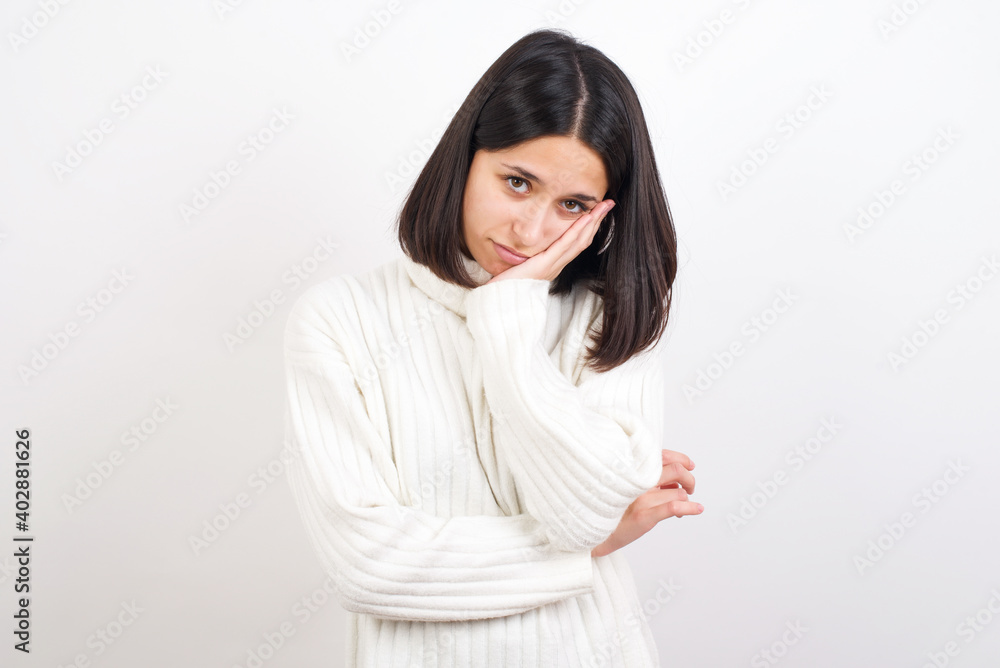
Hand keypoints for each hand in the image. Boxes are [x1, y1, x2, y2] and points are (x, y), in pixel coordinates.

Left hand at [485, 200, 615, 283]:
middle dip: (597, 221)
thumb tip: (525, 245)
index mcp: (553, 265)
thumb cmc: (507, 285)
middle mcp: (557, 265)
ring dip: (593, 221)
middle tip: (609, 203)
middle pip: (583, 240)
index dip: (589, 227)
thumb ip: (527, 256)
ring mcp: (553, 265)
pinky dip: (576, 230)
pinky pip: (564, 245)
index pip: (576, 243)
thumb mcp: (520, 266)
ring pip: (579, 241)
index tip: (597, 211)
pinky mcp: (545, 265)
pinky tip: (586, 218)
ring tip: (603, 206)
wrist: (501, 301)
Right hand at [590, 449, 702, 557]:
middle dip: (690, 478)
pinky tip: (697, 509)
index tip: (690, 465)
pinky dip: (690, 508)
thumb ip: (647, 476)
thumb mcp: (628, 485)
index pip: (664, 456)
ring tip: (682, 505)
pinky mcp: (644, 516)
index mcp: (634, 472)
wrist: (597, 532)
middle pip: (677, 471)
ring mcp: (641, 499)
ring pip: (678, 493)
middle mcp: (637, 482)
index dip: (682, 459)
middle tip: (690, 487)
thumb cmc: (613, 508)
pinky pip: (674, 508)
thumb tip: (675, 471)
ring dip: (686, 498)